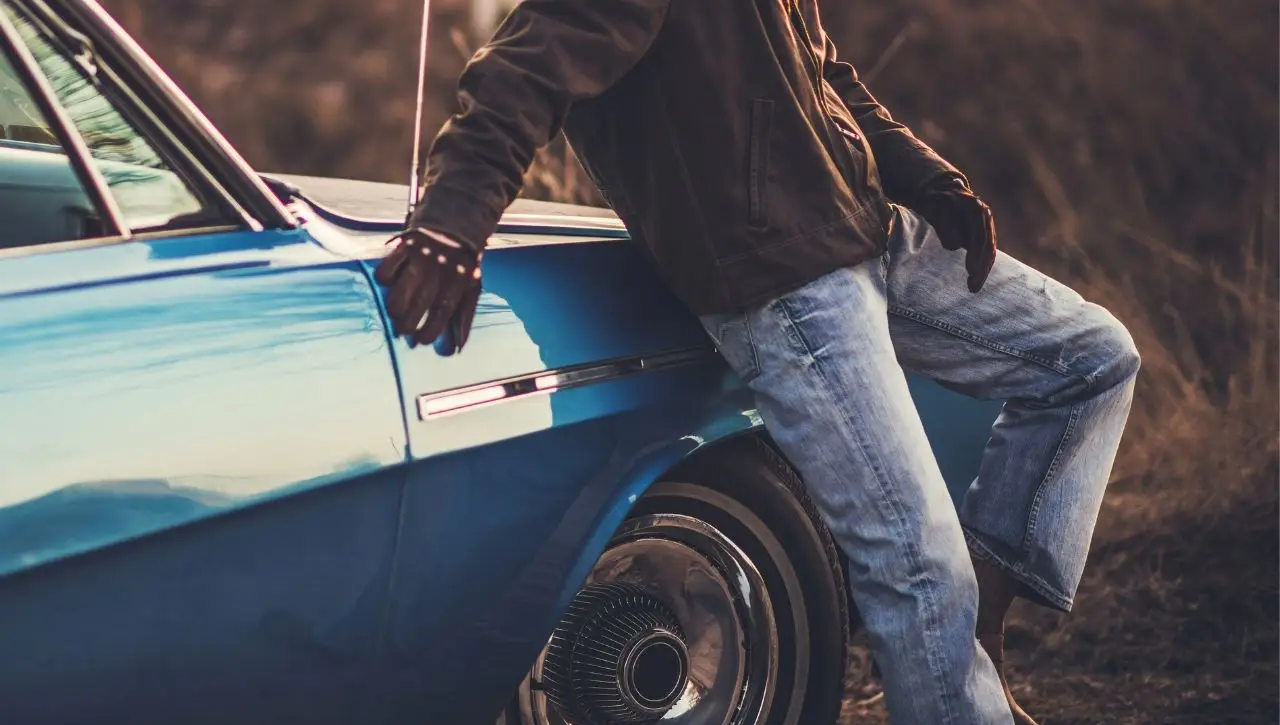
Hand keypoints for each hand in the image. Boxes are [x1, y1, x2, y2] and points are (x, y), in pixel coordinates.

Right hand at [374, 226, 482, 353]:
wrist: (455, 223)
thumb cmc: (461, 264)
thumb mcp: (471, 286)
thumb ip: (465, 316)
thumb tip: (458, 347)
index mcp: (457, 281)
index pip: (443, 310)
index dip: (431, 329)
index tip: (421, 340)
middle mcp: (439, 271)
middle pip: (421, 301)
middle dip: (410, 322)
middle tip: (404, 330)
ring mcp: (421, 258)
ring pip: (403, 285)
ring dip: (396, 303)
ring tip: (395, 313)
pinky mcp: (404, 246)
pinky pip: (389, 265)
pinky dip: (384, 277)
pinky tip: (387, 285)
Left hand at [911, 179, 997, 292]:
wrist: (942, 190)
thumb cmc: (936, 201)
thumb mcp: (937, 211)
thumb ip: (947, 227)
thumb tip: (956, 245)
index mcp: (975, 209)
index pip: (979, 238)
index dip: (976, 256)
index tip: (970, 272)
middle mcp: (985, 215)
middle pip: (987, 247)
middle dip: (981, 269)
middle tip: (972, 287)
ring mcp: (987, 223)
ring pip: (989, 251)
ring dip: (982, 271)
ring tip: (973, 287)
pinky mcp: (985, 232)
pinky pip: (987, 251)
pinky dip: (982, 266)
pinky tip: (976, 278)